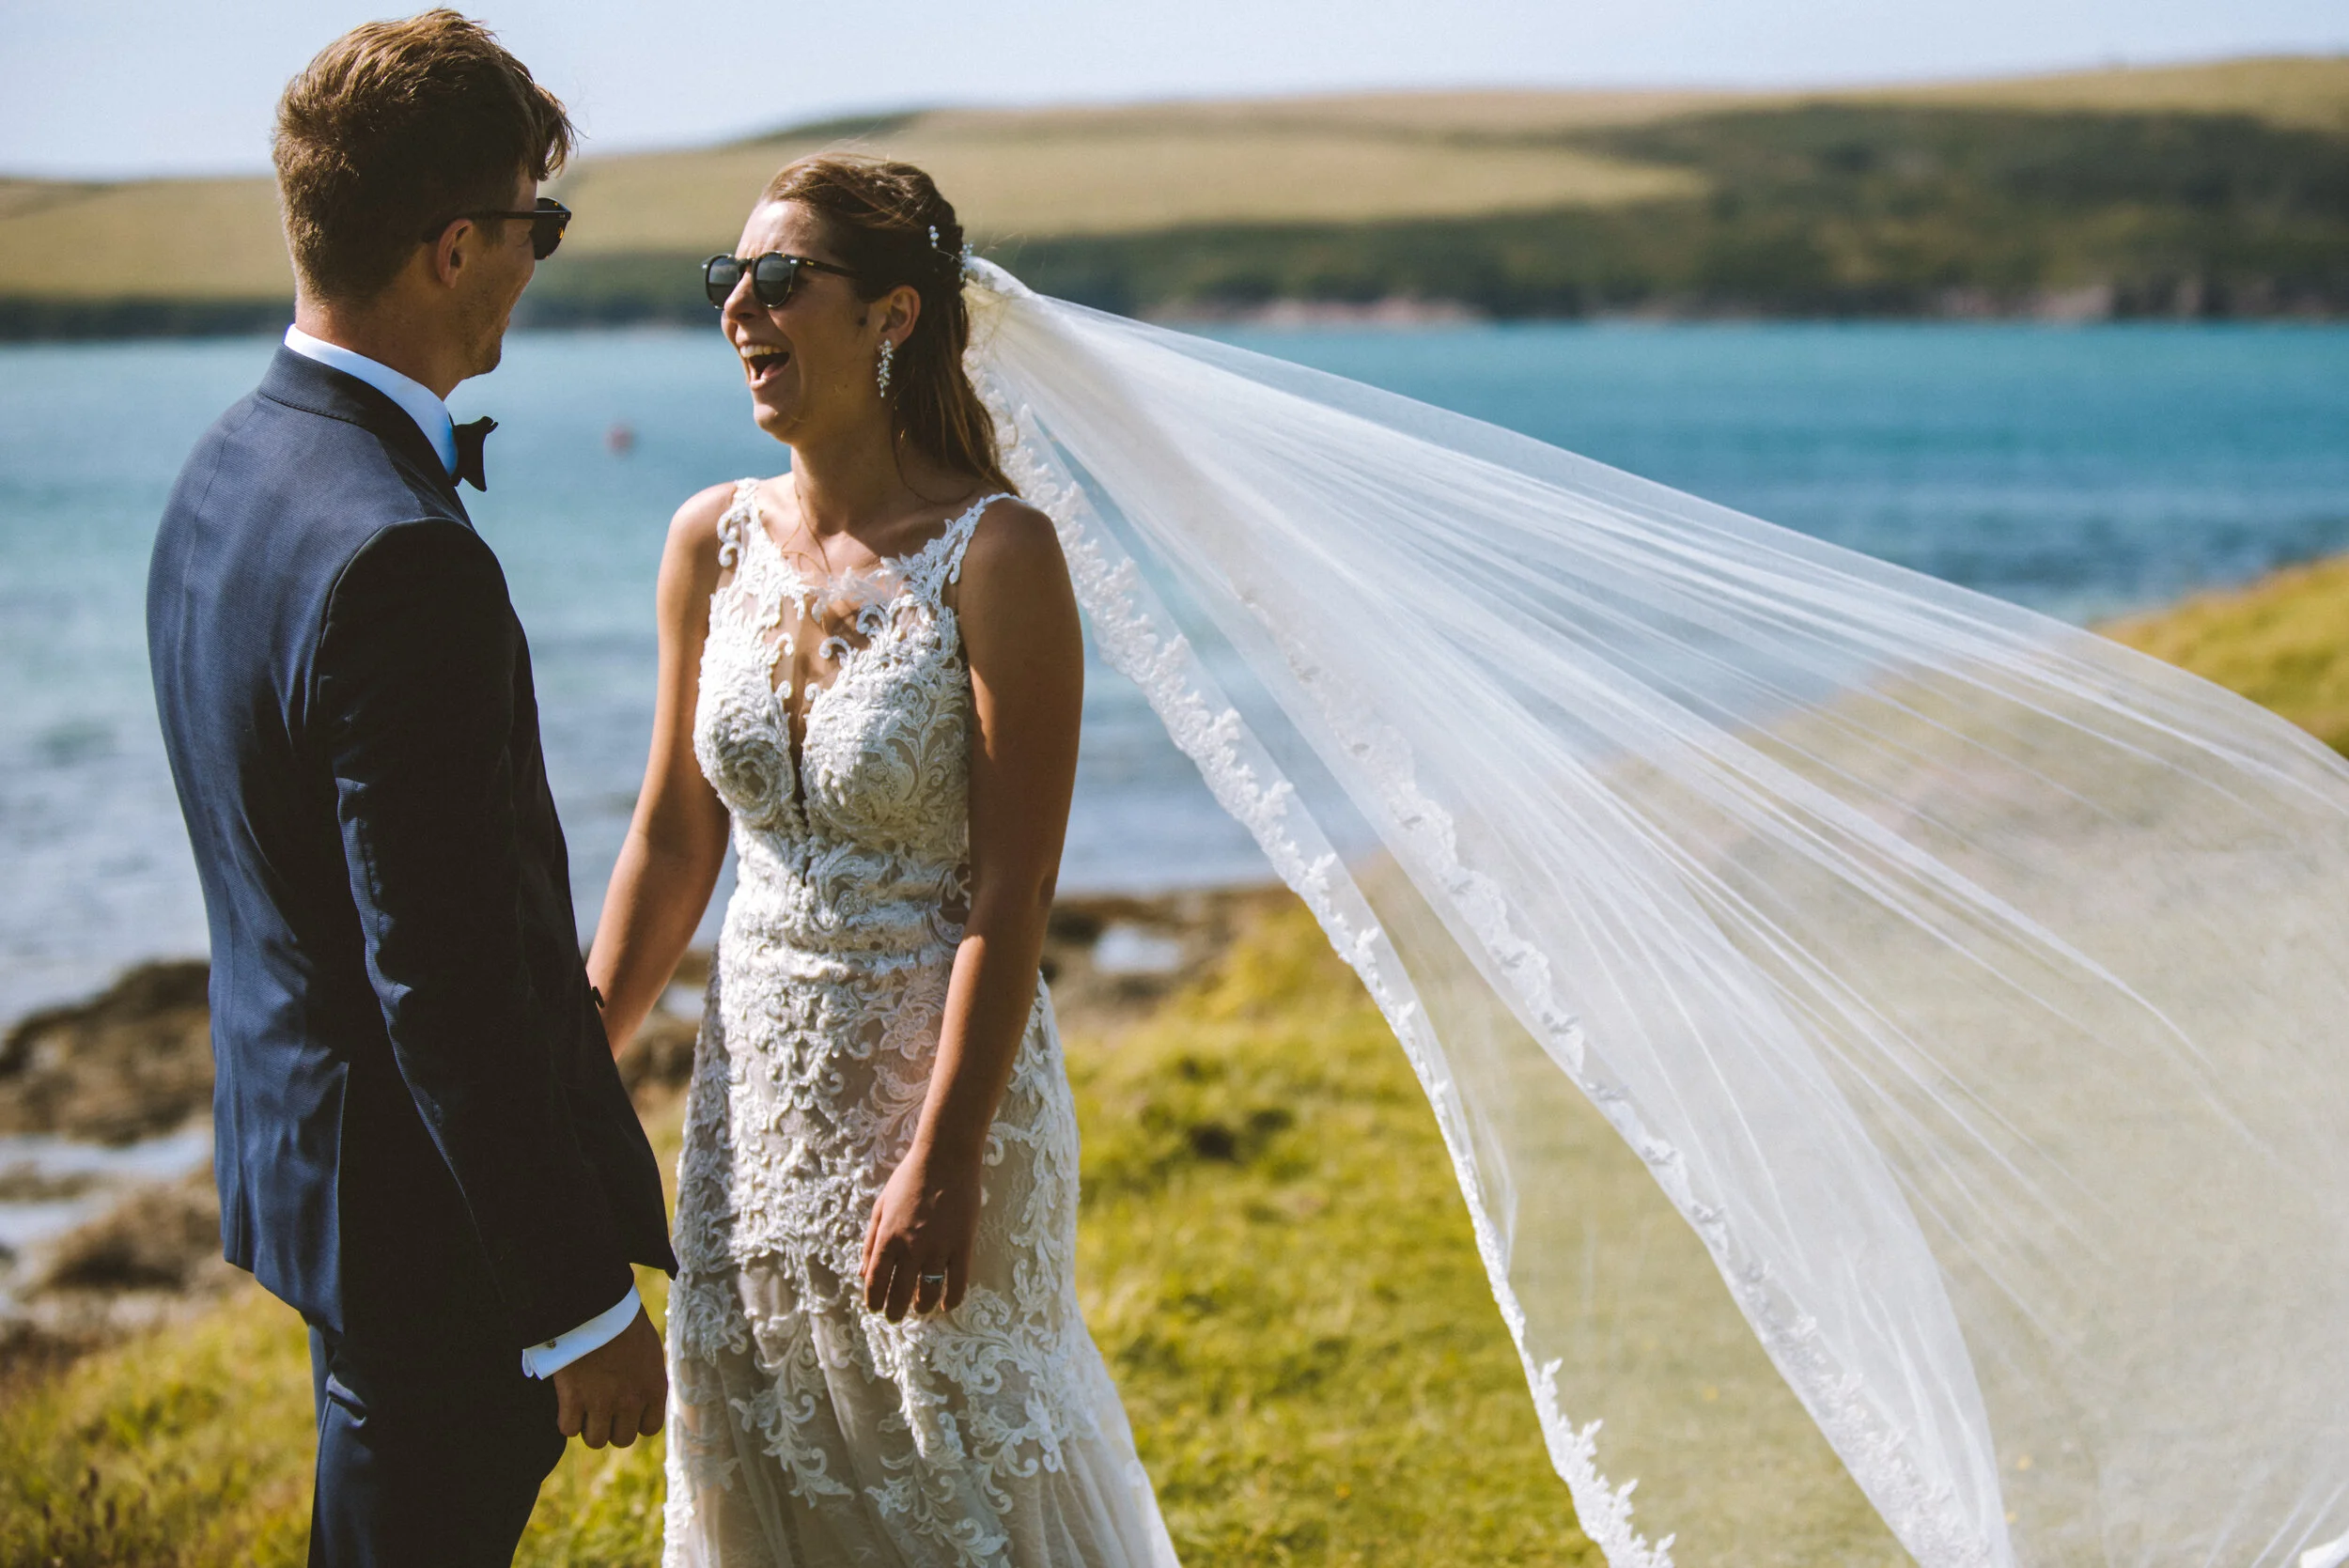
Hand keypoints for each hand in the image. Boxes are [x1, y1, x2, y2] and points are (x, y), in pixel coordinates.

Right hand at [551, 1306, 666, 1448]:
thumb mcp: (648, 1350)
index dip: (635, 1421)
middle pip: (622, 1439)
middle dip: (611, 1427)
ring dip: (588, 1426)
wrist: (597, 1304)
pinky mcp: (574, 1399)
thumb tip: (640, 1395)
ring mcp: (602, 1402)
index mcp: (654, 1387)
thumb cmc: (623, 1320)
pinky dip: (566, 1420)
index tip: (625, 1410)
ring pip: (595, 1440)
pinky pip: (568, 1429)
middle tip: (600, 1408)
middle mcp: (632, 1401)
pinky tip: (567, 1403)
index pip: (649, 1428)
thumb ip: (646, 1378)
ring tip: (583, 1406)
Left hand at [860, 1149, 981, 1321]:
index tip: (875, 1309)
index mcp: (887, 1237)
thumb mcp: (881, 1206)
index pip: (875, 1282)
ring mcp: (938, 1248)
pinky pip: (958, 1283)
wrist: (945, 1158)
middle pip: (900, 1294)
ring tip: (920, 1309)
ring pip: (929, 1293)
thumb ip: (870, 1240)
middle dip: (895, 1311)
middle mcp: (911, 1248)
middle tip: (895, 1317)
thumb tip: (862, 1273)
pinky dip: (951, 1299)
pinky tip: (946, 1304)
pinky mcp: (962, 1246)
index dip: (874, 1301)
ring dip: (922, 1307)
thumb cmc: (910, 1178)